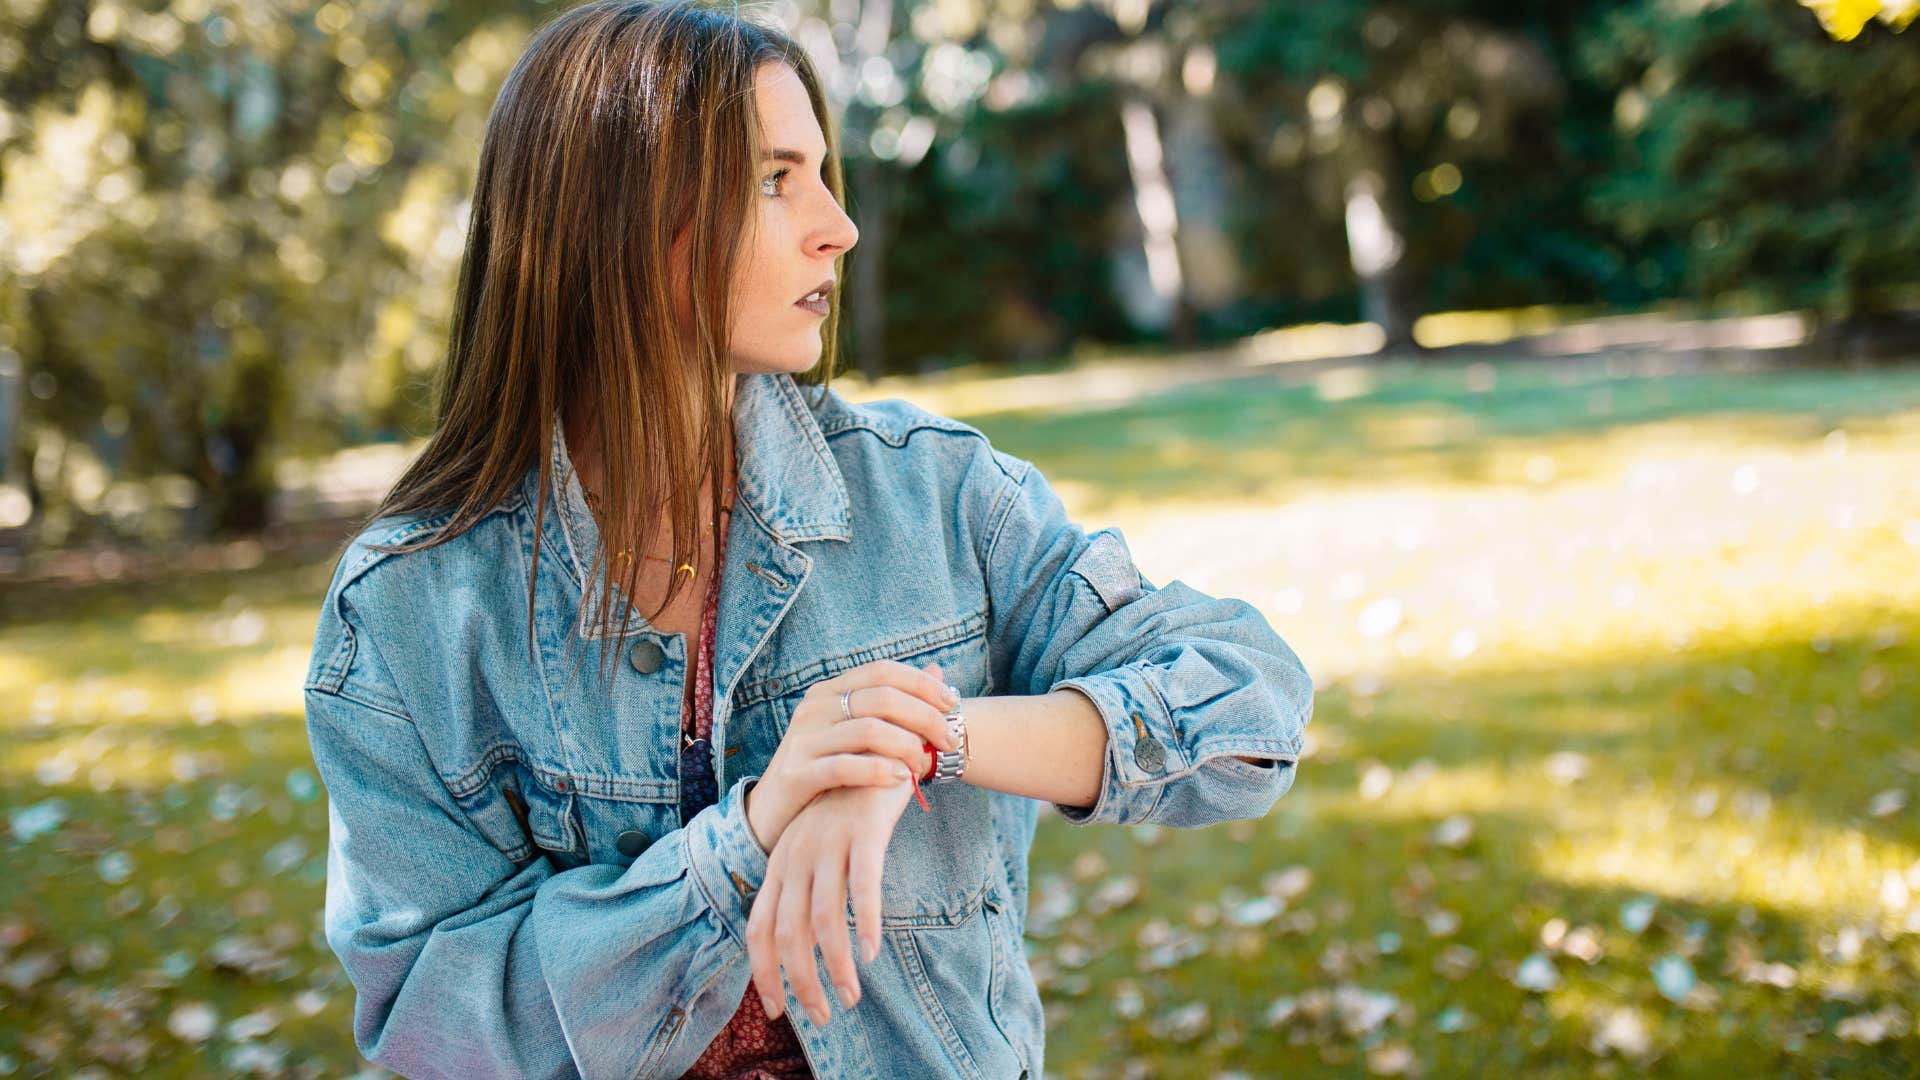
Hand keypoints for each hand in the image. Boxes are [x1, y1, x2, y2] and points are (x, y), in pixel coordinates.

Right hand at [745, 660, 955, 852]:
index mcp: (828, 691)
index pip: (882, 671)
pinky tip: (900, 779)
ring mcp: (802, 739)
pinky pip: (844, 767)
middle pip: (882, 698)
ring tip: (924, 766)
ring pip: (868, 730)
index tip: (952, 704)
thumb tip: (939, 671)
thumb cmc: (825, 771)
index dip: (922, 684)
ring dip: (907, 747)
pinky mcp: (797, 774)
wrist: (772, 814)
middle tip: (948, 741)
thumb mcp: (855, 733)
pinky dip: (879, 770)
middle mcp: (814, 707)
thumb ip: (893, 705)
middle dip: (925, 717)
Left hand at [746, 778, 914, 1027]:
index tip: (779, 1011)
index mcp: (780, 864)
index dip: (764, 974)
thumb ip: (806, 890)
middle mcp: (797, 857)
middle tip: (824, 1015)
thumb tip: (803, 948)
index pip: (758, 929)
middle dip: (801, 982)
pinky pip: (862, 886)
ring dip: (835, 965)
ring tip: (852, 994)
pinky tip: (872, 951)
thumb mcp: (815, 848)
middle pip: (787, 933)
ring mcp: (828, 844)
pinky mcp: (863, 833)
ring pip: (823, 918)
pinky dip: (865, 924)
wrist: (880, 748)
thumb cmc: (848, 810)